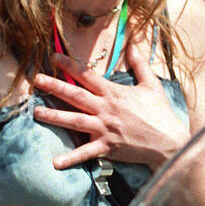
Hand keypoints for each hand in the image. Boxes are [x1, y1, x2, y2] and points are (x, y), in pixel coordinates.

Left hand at [30, 41, 188, 170]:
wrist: (169, 141)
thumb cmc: (160, 113)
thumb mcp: (151, 84)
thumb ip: (139, 63)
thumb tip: (133, 43)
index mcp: (114, 93)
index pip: (88, 76)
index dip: (70, 66)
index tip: (54, 57)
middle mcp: (106, 109)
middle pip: (75, 95)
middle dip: (54, 86)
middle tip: (36, 79)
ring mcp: (105, 129)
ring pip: (74, 121)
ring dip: (54, 116)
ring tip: (35, 113)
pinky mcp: (107, 147)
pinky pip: (86, 153)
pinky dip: (70, 158)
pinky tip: (54, 162)